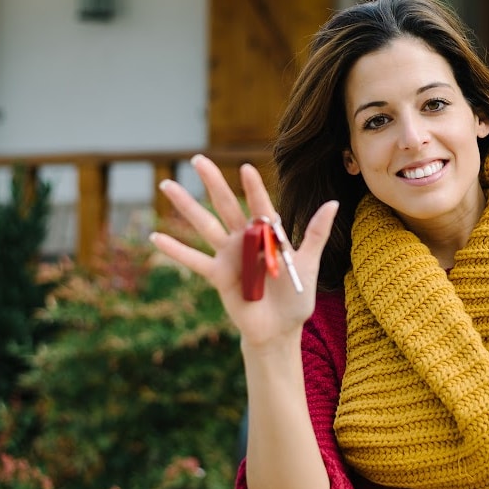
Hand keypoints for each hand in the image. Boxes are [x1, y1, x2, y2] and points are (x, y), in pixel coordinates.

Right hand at [149, 154, 337, 352]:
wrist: (280, 329)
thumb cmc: (297, 296)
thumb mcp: (309, 264)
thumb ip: (316, 233)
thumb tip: (333, 203)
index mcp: (268, 234)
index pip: (260, 205)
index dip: (253, 189)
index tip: (246, 168)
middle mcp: (245, 239)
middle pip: (226, 205)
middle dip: (212, 182)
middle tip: (197, 159)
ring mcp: (228, 256)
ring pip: (204, 225)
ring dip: (185, 206)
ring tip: (166, 184)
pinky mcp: (217, 275)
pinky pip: (194, 260)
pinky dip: (175, 250)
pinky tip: (155, 237)